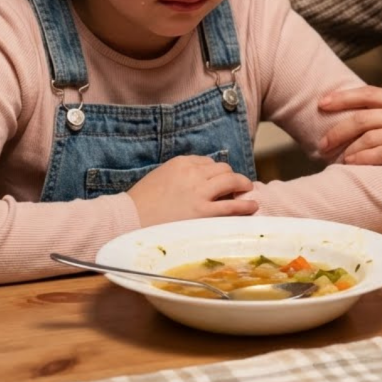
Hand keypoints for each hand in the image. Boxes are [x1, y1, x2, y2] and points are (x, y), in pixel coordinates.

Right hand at [129, 156, 258, 226]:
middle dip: (231, 177)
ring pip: (231, 181)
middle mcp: (193, 173)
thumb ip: (181, 175)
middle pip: (223, 169)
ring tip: (248, 191)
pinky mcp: (204, 212)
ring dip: (242, 185)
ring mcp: (200, 193)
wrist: (129, 219)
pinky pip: (232, 206)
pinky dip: (245, 205)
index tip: (219, 180)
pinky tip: (252, 206)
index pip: (208, 162)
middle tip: (237, 185)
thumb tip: (200, 180)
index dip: (216, 172)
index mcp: (181, 162)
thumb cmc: (141, 202)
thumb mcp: (161, 177)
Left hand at [318, 85, 381, 190]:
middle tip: (322, 143)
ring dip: (348, 147)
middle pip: (363, 116)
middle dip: (338, 129)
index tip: (321, 103)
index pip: (368, 94)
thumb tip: (366, 117)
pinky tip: (353, 163)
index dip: (342, 97)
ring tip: (336, 158)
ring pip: (370, 135)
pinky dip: (364, 158)